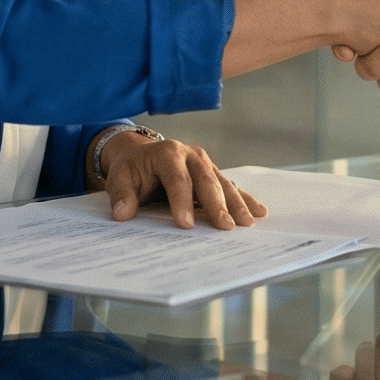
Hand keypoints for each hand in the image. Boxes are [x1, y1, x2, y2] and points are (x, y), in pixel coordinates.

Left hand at [99, 132, 267, 230]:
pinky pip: (230, 186)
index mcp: (167, 153)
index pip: (177, 179)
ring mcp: (205, 163)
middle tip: (225, 226)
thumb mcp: (120, 178)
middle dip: (217, 205)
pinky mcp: (212, 172)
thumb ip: (121, 195)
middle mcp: (191, 154)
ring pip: (223, 184)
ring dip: (236, 203)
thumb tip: (122, 214)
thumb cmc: (132, 169)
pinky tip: (259, 211)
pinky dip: (244, 199)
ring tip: (247, 223)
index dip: (181, 202)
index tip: (184, 225)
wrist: (142, 155)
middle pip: (206, 181)